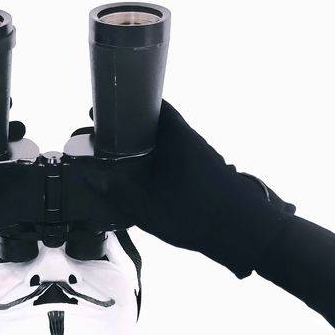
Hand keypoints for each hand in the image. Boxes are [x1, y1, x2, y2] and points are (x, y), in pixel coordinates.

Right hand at [70, 101, 295, 277]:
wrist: (242, 230)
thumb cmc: (195, 216)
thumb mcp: (149, 210)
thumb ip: (119, 193)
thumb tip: (92, 177)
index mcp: (177, 137)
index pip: (151, 105)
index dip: (128, 104)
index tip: (105, 112)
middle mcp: (190, 139)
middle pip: (158, 122)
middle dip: (132, 126)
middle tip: (108, 137)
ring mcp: (201, 153)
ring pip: (169, 140)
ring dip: (148, 143)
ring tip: (123, 157)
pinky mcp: (209, 168)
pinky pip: (178, 154)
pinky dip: (161, 157)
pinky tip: (150, 176)